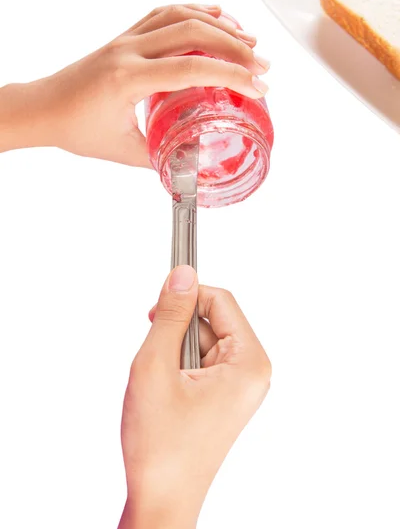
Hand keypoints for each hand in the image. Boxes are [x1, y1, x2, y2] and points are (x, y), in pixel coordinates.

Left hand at [0, 4, 269, 166]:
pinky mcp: (127, 35)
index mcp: (128, 79)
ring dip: (219, 25)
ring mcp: (127, 38)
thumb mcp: (122, 151)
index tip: (257, 86)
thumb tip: (193, 163)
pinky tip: (215, 18)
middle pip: (192, 32)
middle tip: (261, 66)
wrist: (44, 107)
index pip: (190, 68)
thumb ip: (162, 157)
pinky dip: (194, 11)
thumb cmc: (74, 127)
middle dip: (235, 47)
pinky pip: (164, 12)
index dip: (229, 75)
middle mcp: (129, 50)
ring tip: (248, 41)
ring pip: (180, 15)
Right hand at [119, 265, 270, 528]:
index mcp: (249, 363)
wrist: (161, 498)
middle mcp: (252, 372)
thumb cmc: (160, 445)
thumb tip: (182, 274)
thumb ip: (170, 315)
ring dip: (174, 351)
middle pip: (213, 319)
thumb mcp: (156, 366)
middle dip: (177, 330)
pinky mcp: (224, 395)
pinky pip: (201, 361)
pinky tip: (166, 392)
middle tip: (156, 360)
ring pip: (202, 340)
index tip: (157, 304)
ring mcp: (239, 385)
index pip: (221, 301)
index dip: (186, 296)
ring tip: (160, 385)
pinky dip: (177, 366)